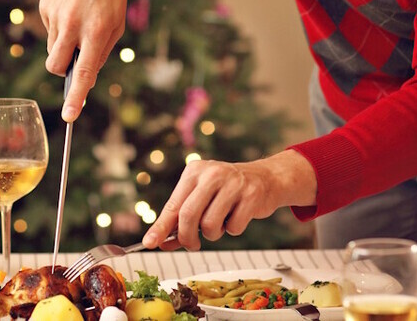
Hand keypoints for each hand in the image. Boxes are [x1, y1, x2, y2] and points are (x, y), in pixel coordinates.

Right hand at [38, 0, 125, 120]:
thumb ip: (101, 51)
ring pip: (53, 48)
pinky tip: (70, 7)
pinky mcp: (44, 6)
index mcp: (97, 31)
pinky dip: (59, 26)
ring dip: (63, 45)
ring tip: (78, 21)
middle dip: (62, 69)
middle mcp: (74, 25)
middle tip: (73, 57)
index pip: (84, 72)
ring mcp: (56, 15)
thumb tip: (84, 76)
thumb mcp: (116, 22)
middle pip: (56, 66)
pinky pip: (49, 29)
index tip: (69, 117)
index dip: (76, 97)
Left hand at [141, 150, 314, 250]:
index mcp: (194, 172)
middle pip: (188, 216)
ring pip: (210, 225)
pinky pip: (233, 227)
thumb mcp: (201, 198)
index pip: (173, 205)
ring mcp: (233, 183)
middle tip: (193, 244)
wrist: (266, 178)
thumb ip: (180, 220)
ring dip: (214, 233)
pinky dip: (234, 229)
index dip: (161, 227)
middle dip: (187, 237)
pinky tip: (238, 215)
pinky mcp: (251, 195)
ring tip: (221, 221)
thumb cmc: (227, 191)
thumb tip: (160, 242)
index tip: (149, 243)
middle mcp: (211, 173)